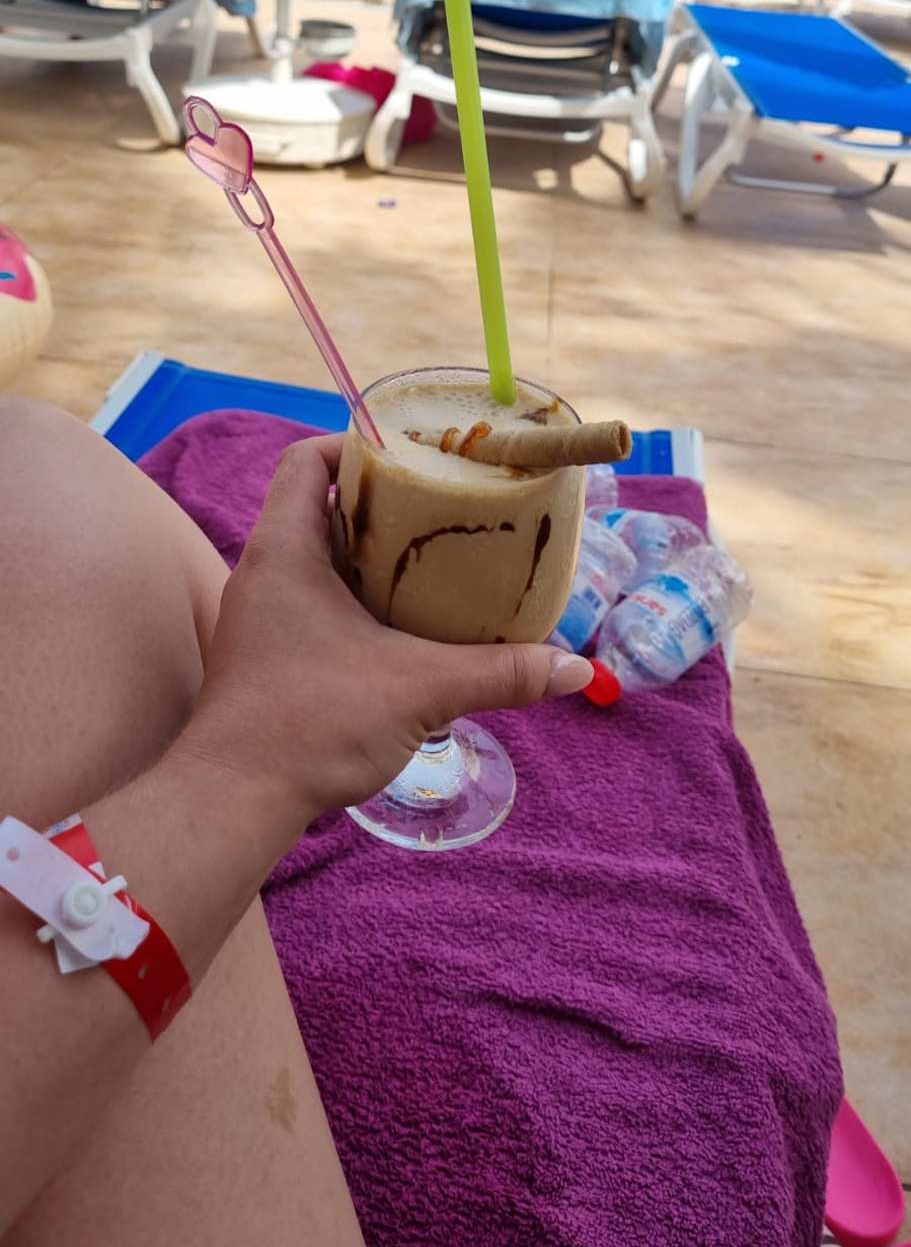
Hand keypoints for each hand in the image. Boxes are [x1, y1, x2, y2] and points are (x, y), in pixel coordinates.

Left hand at [181, 435, 592, 829]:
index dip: (354, 444)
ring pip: (317, 559)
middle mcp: (264, 571)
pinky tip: (403, 624)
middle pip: (319, 506)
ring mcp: (261, 616)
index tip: (412, 453)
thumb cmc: (312, 723)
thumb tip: (576, 668)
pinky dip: (355, 599)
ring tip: (435, 560)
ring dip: (369, 555)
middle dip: (380, 502)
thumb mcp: (420, 690)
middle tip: (442, 506)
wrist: (233, 802)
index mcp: (285, 550)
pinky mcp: (267, 656)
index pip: (305, 461)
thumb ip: (500, 674)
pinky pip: (313, 601)